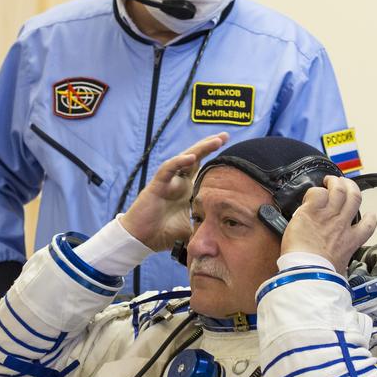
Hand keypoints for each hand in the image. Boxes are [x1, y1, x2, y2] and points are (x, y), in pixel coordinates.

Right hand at [120, 132, 228, 250]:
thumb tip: (227, 236)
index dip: (216, 160)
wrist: (141, 240)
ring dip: (200, 148)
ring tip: (215, 141)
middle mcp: (179, 182)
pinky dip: (179, 162)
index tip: (235, 154)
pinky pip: (168, 169)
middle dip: (210, 145)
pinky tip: (191, 157)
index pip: (204, 170)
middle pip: (196, 158)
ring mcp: (168, 182)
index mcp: (187, 191)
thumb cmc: (163, 234)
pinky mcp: (157, 184)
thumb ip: (206, 229)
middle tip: (226, 135)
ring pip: (185, 158)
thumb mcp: (192, 231)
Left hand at [281, 175, 376, 269]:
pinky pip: (318, 192)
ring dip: (335, 182)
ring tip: (328, 181)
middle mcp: (342, 225)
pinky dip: (315, 191)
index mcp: (351, 241)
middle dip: (351, 187)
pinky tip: (311, 195)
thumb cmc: (320, 275)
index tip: (369, 214)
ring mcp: (328, 216)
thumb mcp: (339, 272)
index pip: (369, 225)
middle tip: (343, 185)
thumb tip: (339, 277)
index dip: (371, 217)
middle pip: (355, 197)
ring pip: (339, 189)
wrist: (307, 270)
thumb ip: (341, 267)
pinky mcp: (311, 211)